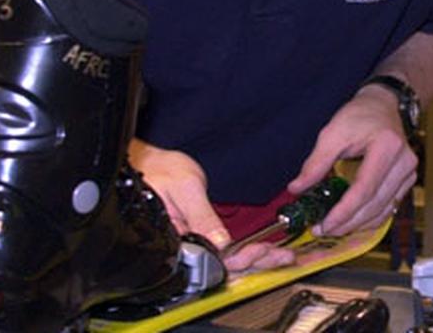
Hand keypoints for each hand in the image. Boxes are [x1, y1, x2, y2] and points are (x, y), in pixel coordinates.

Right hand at [129, 138, 294, 271]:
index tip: (260, 250)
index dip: (239, 260)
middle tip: (281, 255)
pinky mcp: (203, 237)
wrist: (151, 164)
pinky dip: (248, 252)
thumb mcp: (184, 187)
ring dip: (256, 261)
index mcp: (177, 240)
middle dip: (256, 264)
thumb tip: (220, 241)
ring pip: (228, 263)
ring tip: (281, 256)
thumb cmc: (159, 171)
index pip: (211, 262)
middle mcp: (187, 247)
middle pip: (224, 267)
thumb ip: (201, 216)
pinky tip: (265, 250)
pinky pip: (227, 252)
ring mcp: (196, 243)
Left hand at [287, 84, 417, 236]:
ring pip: (385, 209)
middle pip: (376, 203)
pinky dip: (370, 218)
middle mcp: (404, 162)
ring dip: (359, 224)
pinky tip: (352, 223)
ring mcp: (409, 173)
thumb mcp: (332, 133)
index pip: (364, 188)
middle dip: (349, 222)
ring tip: (334, 229)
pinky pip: (389, 206)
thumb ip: (315, 163)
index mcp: (386, 147)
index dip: (344, 211)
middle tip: (324, 231)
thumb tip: (296, 188)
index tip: (325, 224)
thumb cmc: (359, 116)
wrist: (383, 105)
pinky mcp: (407, 180)